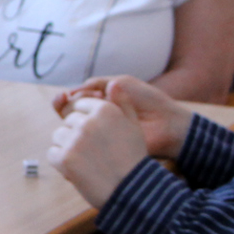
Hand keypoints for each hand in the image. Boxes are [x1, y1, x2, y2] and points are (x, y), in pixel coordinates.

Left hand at [47, 98, 149, 207]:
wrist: (131, 192)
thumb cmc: (132, 158)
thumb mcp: (133, 126)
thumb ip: (122, 103)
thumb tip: (112, 84)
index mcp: (104, 109)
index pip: (80, 105)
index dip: (86, 121)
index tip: (95, 136)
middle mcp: (88, 121)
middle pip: (68, 120)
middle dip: (76, 134)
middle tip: (93, 152)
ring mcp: (74, 139)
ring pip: (58, 136)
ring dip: (67, 147)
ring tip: (86, 161)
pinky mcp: (65, 158)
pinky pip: (52, 153)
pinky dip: (61, 162)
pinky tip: (78, 169)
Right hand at [55, 76, 192, 158]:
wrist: (167, 123)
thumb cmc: (149, 101)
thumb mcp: (123, 84)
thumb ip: (98, 84)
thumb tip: (70, 91)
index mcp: (102, 102)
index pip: (74, 100)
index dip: (68, 97)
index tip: (68, 95)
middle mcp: (98, 119)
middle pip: (69, 114)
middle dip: (67, 106)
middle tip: (70, 102)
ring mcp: (100, 135)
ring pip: (71, 129)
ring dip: (68, 120)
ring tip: (77, 113)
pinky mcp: (105, 149)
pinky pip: (81, 146)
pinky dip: (73, 139)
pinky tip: (76, 129)